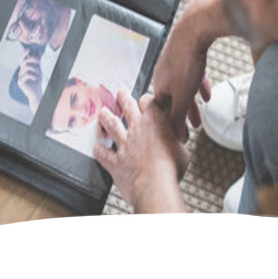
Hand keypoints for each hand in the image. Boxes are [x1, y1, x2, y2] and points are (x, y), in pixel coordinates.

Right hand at [17, 49, 42, 110]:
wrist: (37, 91)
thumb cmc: (37, 80)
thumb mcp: (38, 69)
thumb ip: (37, 62)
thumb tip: (38, 52)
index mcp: (24, 68)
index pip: (22, 59)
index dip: (24, 53)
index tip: (29, 49)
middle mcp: (20, 72)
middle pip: (24, 61)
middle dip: (33, 60)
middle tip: (38, 63)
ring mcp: (19, 77)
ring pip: (27, 67)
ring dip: (35, 69)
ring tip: (37, 74)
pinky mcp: (20, 82)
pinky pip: (27, 74)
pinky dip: (33, 75)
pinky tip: (35, 78)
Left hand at [94, 89, 188, 212]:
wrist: (155, 185)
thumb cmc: (171, 168)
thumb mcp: (181, 149)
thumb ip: (175, 142)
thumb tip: (178, 145)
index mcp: (155, 122)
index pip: (148, 101)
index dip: (146, 99)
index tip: (145, 99)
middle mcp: (137, 129)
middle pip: (127, 107)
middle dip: (123, 98)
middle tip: (120, 93)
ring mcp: (124, 144)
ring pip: (112, 126)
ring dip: (106, 118)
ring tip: (102, 113)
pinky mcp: (115, 162)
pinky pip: (104, 154)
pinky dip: (99, 151)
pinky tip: (96, 148)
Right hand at [152, 0, 229, 140]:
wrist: (196, 28)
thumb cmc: (186, 60)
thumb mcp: (182, 96)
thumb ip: (177, 116)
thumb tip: (173, 135)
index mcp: (158, 85)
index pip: (160, 111)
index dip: (170, 125)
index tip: (177, 137)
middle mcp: (164, 74)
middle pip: (173, 100)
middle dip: (182, 116)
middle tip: (190, 129)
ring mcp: (175, 63)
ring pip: (183, 88)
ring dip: (192, 102)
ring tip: (200, 113)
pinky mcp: (187, 53)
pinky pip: (192, 75)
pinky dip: (199, 85)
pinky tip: (207, 93)